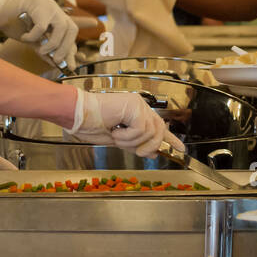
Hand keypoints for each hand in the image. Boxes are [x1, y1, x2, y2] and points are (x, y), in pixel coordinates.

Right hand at [0, 0, 77, 66]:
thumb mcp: (33, 41)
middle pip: (71, 28)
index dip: (71, 49)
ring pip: (61, 26)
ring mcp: (48, 4)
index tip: (70, 66)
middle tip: (57, 60)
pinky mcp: (37, 3)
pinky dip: (34, 36)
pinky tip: (24, 38)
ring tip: (40, 51)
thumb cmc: (14, 25)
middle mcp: (55, 8)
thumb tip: (56, 63)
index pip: (71, 33)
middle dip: (66, 47)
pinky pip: (42, 26)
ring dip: (53, 43)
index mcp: (56, 16)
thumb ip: (44, 49)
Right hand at [71, 89, 185, 156]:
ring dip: (131, 141)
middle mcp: (139, 106)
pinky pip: (140, 129)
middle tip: (132, 149)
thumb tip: (153, 152)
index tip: (180, 149)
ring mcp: (137, 104)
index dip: (170, 139)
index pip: (158, 127)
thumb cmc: (90, 123)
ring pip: (150, 133)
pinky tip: (115, 129)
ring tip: (116, 135)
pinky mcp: (134, 106)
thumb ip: (136, 144)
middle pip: (159, 131)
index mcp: (136, 113)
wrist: (76, 114)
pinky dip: (127, 136)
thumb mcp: (118, 140)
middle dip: (148, 145)